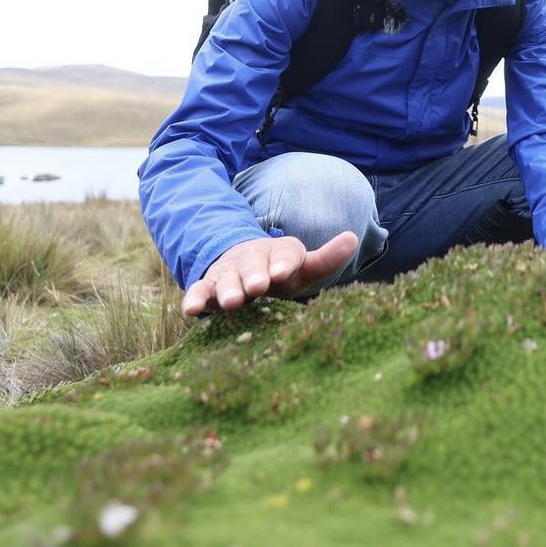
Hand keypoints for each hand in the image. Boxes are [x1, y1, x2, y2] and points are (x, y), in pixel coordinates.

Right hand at [182, 231, 358, 315]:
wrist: (243, 265)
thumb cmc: (281, 271)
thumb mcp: (304, 266)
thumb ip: (326, 258)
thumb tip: (354, 237)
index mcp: (279, 252)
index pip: (283, 255)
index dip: (282, 263)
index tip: (282, 271)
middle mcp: (252, 259)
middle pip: (252, 267)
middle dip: (254, 276)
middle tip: (257, 286)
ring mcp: (229, 273)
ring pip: (226, 279)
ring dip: (228, 289)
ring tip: (232, 302)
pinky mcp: (208, 286)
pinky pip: (200, 291)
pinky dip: (195, 298)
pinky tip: (191, 309)